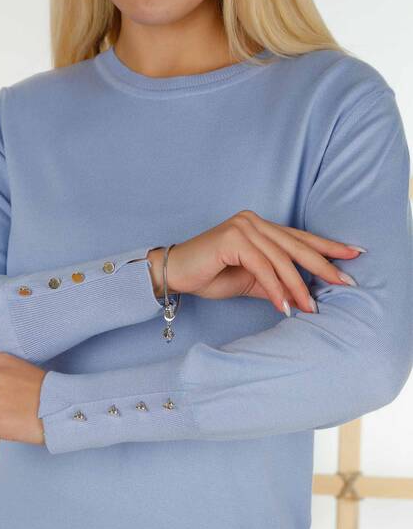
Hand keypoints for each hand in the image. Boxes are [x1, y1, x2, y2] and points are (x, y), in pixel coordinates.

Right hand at [147, 209, 365, 314]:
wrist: (173, 274)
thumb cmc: (208, 275)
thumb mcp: (250, 280)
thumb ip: (275, 281)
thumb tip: (303, 296)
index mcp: (259, 225)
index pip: (299, 237)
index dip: (327, 246)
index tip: (354, 255)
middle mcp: (253, 221)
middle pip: (296, 246)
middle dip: (324, 265)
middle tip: (346, 282)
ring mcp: (243, 226)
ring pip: (281, 260)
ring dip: (298, 287)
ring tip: (311, 308)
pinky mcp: (233, 239)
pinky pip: (262, 267)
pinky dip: (276, 289)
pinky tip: (285, 306)